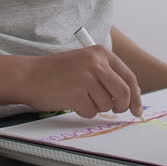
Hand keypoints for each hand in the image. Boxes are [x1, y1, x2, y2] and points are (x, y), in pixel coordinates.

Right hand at [22, 46, 142, 118]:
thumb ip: (106, 75)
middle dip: (122, 106)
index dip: (136, 96)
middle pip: (124, 93)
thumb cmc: (57, 72)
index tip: (137, 110)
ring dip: (96, 107)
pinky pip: (92, 112)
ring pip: (107, 105)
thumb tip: (130, 98)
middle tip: (116, 111)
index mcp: (101, 53)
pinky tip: (71, 101)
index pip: (129, 77)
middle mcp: (96, 63)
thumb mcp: (85, 63)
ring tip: (80, 97)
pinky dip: (84, 111)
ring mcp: (87, 78)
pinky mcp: (78, 93)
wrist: (29, 75)